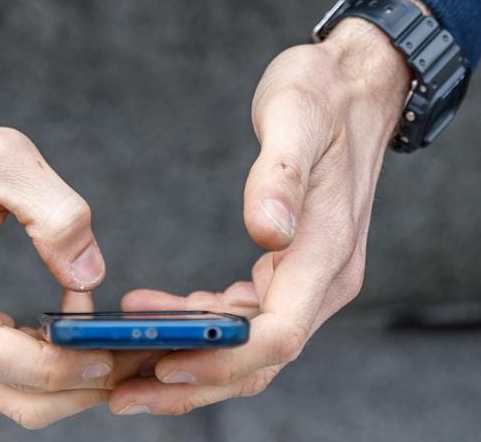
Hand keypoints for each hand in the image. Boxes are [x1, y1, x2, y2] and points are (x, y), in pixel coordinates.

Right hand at [0, 74, 115, 427]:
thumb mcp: (5, 157)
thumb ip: (57, 213)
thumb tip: (90, 275)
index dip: (57, 367)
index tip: (107, 353)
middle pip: (9, 393)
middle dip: (76, 387)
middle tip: (133, 357)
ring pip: (7, 392)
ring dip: (64, 380)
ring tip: (113, 343)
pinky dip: (43, 365)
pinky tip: (74, 332)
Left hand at [109, 0, 417, 414]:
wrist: (356, 87)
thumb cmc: (324, 96)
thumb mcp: (295, 117)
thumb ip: (281, 174)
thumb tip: (267, 231)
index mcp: (327, 251)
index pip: (279, 335)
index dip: (221, 359)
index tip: (164, 362)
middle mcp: (325, 278)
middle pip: (261, 359)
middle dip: (194, 381)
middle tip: (124, 392)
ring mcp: (311, 278)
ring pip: (251, 349)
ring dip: (192, 363)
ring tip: (125, 364)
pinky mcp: (293, 269)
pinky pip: (246, 318)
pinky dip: (202, 328)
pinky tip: (157, 313)